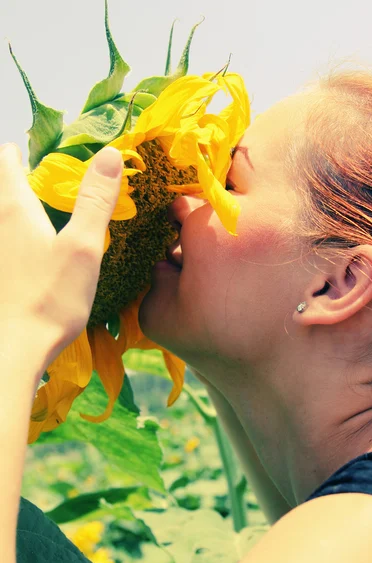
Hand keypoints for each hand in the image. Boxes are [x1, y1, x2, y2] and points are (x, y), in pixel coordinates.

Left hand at [0, 144, 121, 365]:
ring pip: (6, 217)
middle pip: (4, 187)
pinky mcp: (2, 272)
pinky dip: (22, 236)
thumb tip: (109, 154)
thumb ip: (95, 200)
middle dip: (25, 179)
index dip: (25, 152)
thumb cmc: (50, 298)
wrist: (13, 349)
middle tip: (57, 186)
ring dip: (24, 209)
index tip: (51, 158)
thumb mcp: (83, 246)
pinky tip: (42, 254)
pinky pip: (9, 242)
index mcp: (14, 209)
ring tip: (52, 218)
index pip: (8, 160)